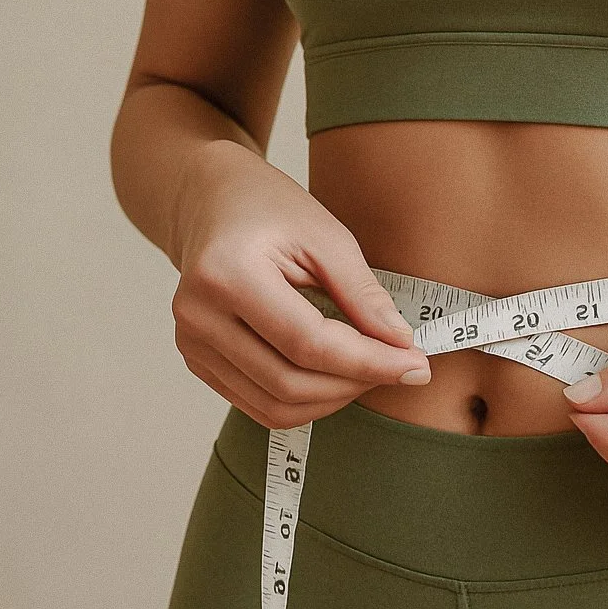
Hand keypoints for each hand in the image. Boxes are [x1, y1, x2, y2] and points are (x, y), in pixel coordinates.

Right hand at [170, 140, 432, 429]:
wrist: (213, 202)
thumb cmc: (270, 209)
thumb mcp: (327, 236)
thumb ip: (363, 294)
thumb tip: (401, 345)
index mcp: (227, 275)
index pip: (308, 344)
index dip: (369, 362)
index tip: (417, 365)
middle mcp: (197, 316)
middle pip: (289, 383)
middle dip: (356, 384)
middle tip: (401, 367)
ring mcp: (190, 344)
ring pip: (274, 406)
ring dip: (333, 399)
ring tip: (370, 370)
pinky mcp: (196, 361)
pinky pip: (258, 404)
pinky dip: (305, 401)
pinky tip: (336, 375)